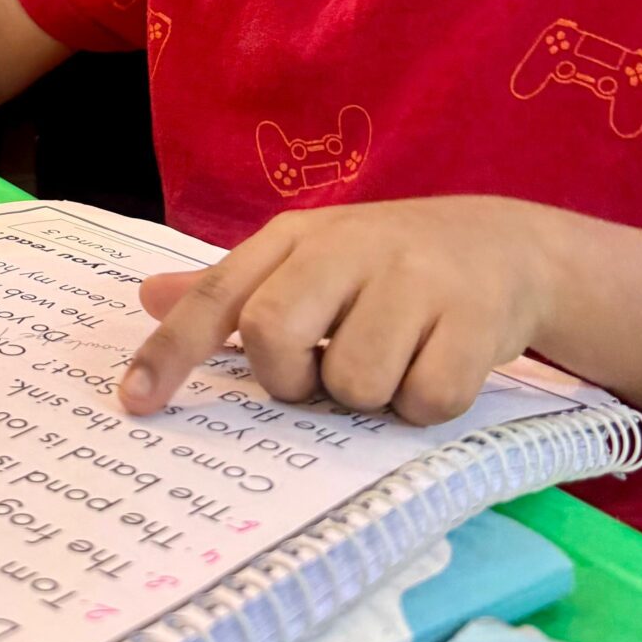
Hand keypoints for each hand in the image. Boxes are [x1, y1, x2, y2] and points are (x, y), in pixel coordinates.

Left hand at [119, 198, 553, 425]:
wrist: (508, 245)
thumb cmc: (387, 265)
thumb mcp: (307, 258)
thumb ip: (231, 286)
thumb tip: (145, 295)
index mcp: (298, 236)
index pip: (219, 294)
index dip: (172, 349)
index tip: (134, 401)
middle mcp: (349, 247)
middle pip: (273, 336)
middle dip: (292, 378)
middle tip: (324, 373)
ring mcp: (415, 279)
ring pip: (354, 384)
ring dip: (371, 395)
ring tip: (395, 359)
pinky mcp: (474, 319)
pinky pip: (424, 402)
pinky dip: (426, 406)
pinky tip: (439, 366)